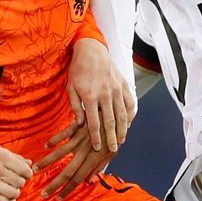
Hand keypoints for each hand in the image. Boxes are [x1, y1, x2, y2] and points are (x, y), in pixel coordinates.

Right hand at [0, 146, 32, 200]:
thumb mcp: (0, 152)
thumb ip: (16, 158)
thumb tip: (30, 164)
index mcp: (1, 156)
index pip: (25, 170)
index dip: (28, 174)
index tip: (24, 175)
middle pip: (20, 182)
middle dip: (20, 183)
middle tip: (15, 181)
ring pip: (14, 193)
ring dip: (15, 192)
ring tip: (11, 189)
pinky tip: (8, 197)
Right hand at [35, 122, 114, 199]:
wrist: (116, 114)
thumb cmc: (114, 135)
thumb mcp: (111, 154)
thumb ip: (98, 167)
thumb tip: (88, 180)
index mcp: (94, 160)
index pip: (78, 179)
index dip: (67, 190)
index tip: (57, 198)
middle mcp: (85, 151)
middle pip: (67, 171)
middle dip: (54, 184)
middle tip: (43, 194)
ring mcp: (80, 139)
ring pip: (60, 153)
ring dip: (46, 163)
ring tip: (35, 170)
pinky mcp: (77, 127)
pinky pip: (63, 134)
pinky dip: (54, 140)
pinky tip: (46, 146)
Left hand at [68, 38, 135, 153]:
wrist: (92, 50)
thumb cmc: (78, 69)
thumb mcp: (71, 87)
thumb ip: (75, 106)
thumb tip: (79, 123)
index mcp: (90, 96)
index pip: (94, 122)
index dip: (96, 137)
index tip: (97, 148)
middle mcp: (105, 94)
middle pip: (110, 121)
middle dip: (111, 137)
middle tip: (113, 150)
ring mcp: (116, 89)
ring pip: (122, 114)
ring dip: (123, 129)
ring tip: (122, 140)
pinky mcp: (124, 85)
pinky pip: (129, 102)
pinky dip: (130, 114)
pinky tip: (129, 124)